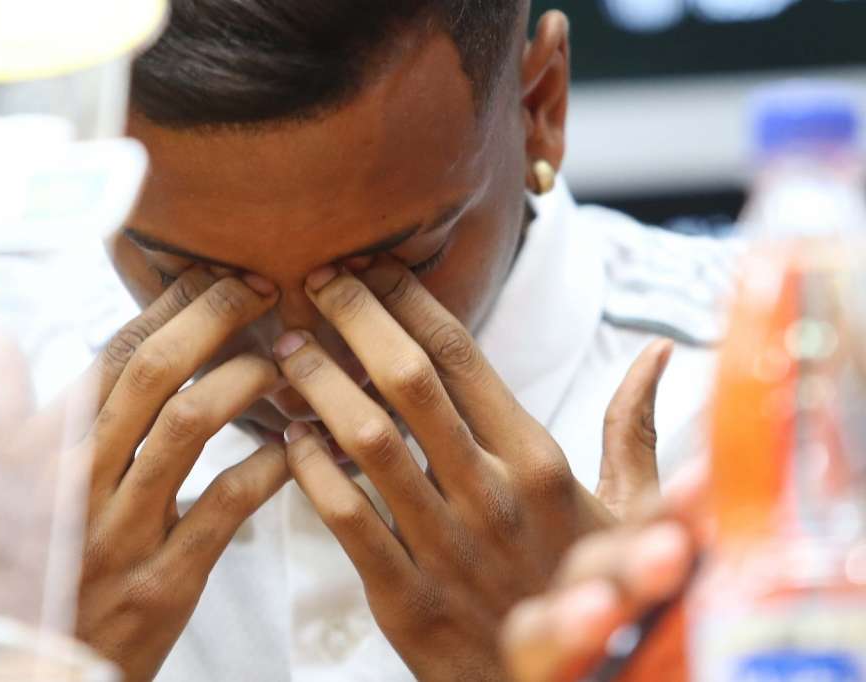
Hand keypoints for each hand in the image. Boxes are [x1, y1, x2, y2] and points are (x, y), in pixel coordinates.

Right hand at [0, 267, 287, 681]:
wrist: (18, 674)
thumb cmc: (3, 576)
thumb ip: (2, 414)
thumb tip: (6, 338)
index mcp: (39, 452)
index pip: (110, 356)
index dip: (168, 307)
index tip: (213, 276)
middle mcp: (79, 481)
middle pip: (155, 373)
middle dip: (215, 318)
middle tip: (262, 290)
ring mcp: (124, 531)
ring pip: (191, 426)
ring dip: (246, 381)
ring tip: (281, 363)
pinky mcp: (166, 580)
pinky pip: (225, 507)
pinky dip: (267, 468)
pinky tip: (294, 445)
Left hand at [272, 258, 673, 680]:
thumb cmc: (590, 588)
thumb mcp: (632, 509)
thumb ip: (636, 428)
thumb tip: (660, 353)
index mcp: (540, 459)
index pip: (462, 355)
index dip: (410, 301)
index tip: (373, 267)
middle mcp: (491, 492)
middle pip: (408, 380)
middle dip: (355, 319)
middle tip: (319, 281)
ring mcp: (446, 546)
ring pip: (367, 441)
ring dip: (319, 385)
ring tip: (287, 348)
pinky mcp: (407, 599)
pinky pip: (346, 518)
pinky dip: (310, 471)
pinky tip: (289, 437)